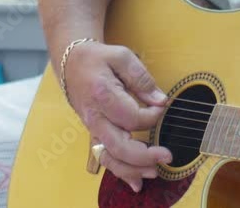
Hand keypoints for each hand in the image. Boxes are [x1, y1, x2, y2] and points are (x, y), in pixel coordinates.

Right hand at [64, 41, 171, 192]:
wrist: (72, 64)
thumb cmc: (98, 59)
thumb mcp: (122, 57)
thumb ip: (142, 79)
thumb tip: (161, 100)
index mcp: (102, 95)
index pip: (131, 117)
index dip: (152, 116)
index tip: (161, 106)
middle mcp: (95, 117)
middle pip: (118, 146)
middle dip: (144, 156)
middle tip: (167, 155)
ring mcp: (93, 128)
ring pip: (110, 158)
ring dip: (132, 169)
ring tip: (155, 172)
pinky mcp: (95, 134)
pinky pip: (106, 158)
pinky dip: (121, 172)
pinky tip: (137, 182)